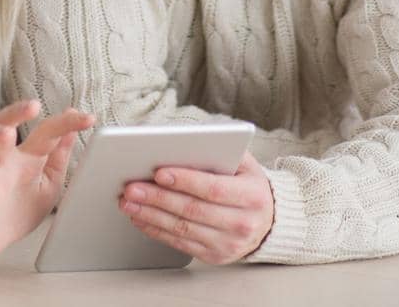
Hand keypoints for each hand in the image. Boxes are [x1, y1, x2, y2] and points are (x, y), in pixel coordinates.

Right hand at [0, 100, 94, 262]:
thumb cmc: (21, 207)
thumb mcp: (48, 183)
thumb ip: (58, 157)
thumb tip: (73, 127)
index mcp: (25, 157)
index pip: (44, 133)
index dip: (65, 123)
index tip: (86, 118)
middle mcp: (1, 158)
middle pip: (0, 123)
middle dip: (14, 112)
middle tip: (33, 106)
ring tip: (5, 134)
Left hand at [121, 150, 272, 264]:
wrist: (270, 221)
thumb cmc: (248, 185)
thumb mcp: (244, 164)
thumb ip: (220, 150)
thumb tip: (182, 141)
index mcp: (252, 196)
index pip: (213, 189)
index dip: (185, 181)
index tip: (158, 172)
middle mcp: (242, 224)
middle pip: (192, 210)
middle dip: (157, 198)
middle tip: (131, 187)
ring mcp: (228, 244)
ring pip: (182, 228)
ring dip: (150, 215)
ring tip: (128, 202)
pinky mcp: (215, 256)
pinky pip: (180, 243)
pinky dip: (156, 230)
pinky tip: (140, 218)